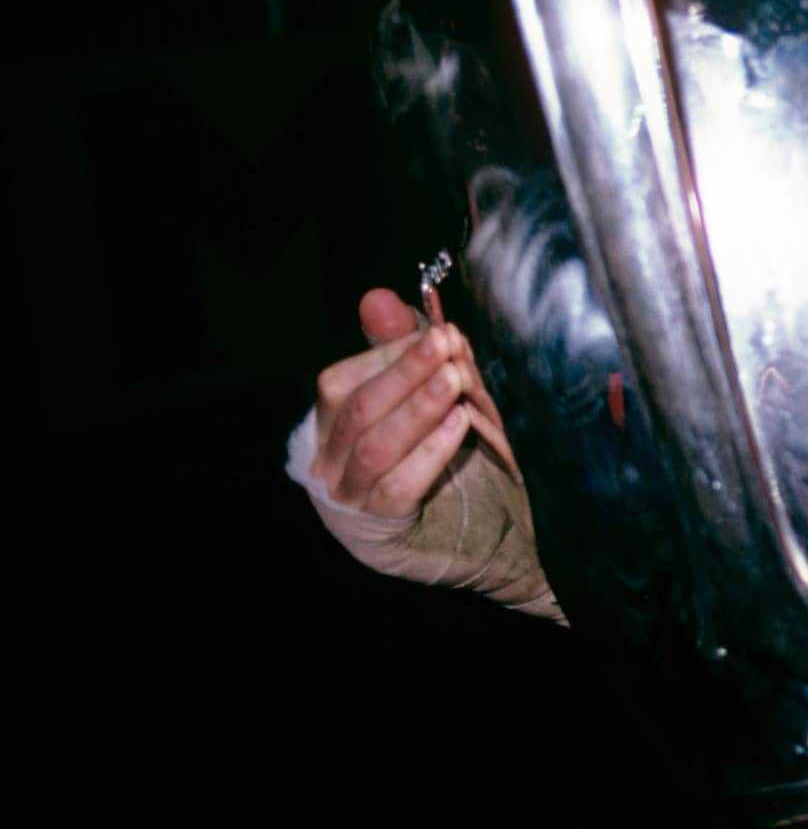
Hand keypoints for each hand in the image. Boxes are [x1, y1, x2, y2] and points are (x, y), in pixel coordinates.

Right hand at [310, 287, 514, 517]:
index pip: (342, 382)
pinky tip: (460, 424)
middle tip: (448, 343)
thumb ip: (393, 348)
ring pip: (375, 447)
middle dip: (405, 372)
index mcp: (326, 423)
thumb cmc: (409, 449)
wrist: (424, 532)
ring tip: (456, 379)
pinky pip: (400, 486)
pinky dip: (431, 452)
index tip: (438, 332)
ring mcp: (349, 494)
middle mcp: (328, 458)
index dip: (390, 355)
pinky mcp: (380, 522)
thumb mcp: (403, 394)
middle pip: (359, 409)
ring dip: (419, 408)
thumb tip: (379, 296)